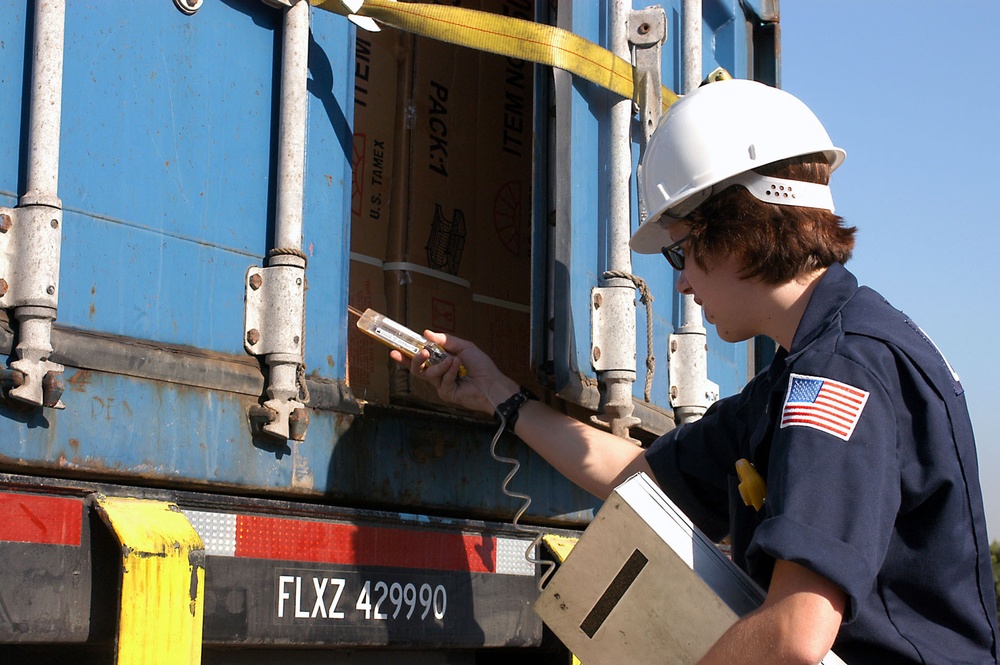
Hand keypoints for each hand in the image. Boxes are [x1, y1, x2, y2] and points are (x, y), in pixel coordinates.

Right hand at [390, 331, 518, 416]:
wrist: (492, 384)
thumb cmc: (482, 366)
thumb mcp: (464, 347)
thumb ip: (445, 341)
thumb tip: (426, 332)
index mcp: (441, 363)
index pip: (420, 360)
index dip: (406, 356)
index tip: (394, 350)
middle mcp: (439, 375)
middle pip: (417, 370)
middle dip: (415, 360)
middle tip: (421, 353)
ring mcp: (441, 386)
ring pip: (429, 374)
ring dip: (440, 365)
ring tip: (453, 360)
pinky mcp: (446, 394)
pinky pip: (442, 380)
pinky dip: (450, 371)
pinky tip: (459, 367)